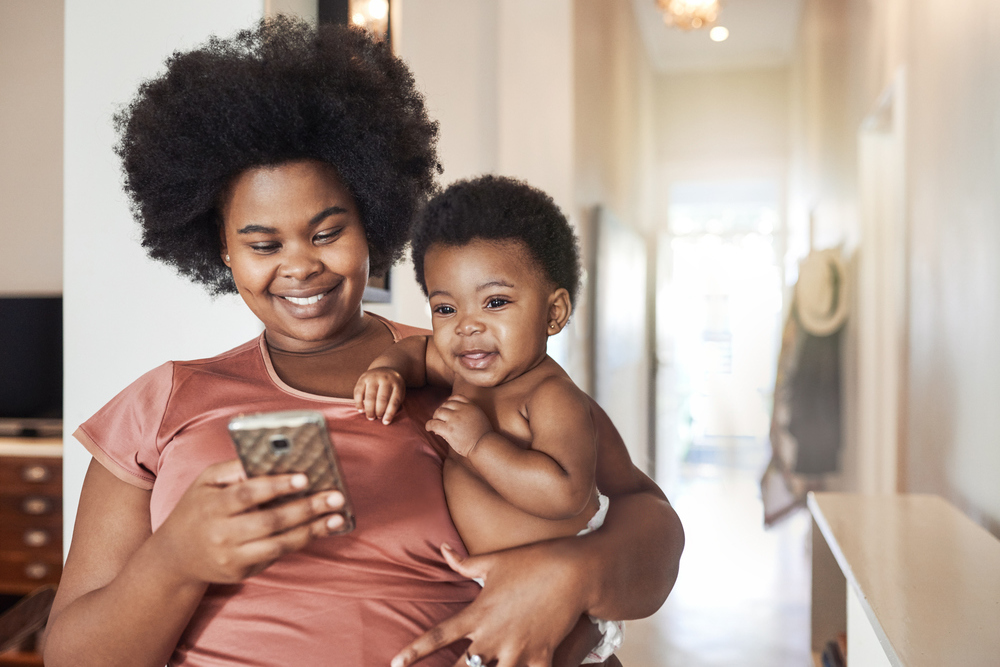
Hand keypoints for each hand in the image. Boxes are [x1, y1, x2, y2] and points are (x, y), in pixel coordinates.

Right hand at [152, 460, 346, 584]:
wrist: (174, 556)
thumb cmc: (198, 509)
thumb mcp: (206, 482)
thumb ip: (235, 469)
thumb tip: (273, 458)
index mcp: (213, 505)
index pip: (248, 493)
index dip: (277, 485)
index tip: (304, 478)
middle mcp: (221, 533)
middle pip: (270, 521)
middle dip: (307, 508)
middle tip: (336, 496)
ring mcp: (231, 556)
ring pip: (279, 544)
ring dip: (312, 530)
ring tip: (337, 517)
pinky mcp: (241, 572)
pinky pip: (275, 555)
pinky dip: (299, 541)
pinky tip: (319, 529)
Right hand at [354, 367, 405, 423]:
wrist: (385, 369)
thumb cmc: (393, 387)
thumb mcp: (398, 393)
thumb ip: (394, 404)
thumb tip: (385, 421)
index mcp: (397, 384)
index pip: (394, 401)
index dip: (389, 413)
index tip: (385, 422)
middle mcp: (385, 379)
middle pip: (382, 399)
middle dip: (378, 411)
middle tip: (376, 418)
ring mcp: (373, 377)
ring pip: (370, 396)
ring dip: (369, 409)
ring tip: (370, 417)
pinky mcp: (363, 378)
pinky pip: (358, 392)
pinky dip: (358, 402)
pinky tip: (361, 409)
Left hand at [391, 542, 587, 666]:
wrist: (573, 571)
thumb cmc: (532, 561)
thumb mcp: (494, 560)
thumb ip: (464, 562)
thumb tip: (442, 549)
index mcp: (477, 613)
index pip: (438, 635)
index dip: (415, 651)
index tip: (396, 663)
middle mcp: (492, 636)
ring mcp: (517, 649)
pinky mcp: (540, 657)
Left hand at [425, 395, 492, 456]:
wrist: (484, 446)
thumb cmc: (483, 435)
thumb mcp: (480, 417)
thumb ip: (469, 413)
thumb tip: (451, 415)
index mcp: (471, 406)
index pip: (456, 397)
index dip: (449, 401)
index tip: (446, 407)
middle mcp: (462, 410)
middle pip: (446, 404)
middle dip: (442, 410)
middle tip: (440, 418)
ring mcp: (454, 419)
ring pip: (438, 412)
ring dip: (435, 417)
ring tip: (435, 424)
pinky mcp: (448, 429)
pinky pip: (433, 423)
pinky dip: (429, 425)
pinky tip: (429, 428)